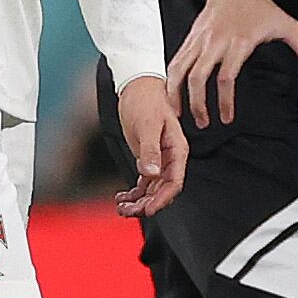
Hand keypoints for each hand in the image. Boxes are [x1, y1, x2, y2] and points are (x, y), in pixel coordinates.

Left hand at [113, 76, 188, 217]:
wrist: (137, 86)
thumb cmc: (145, 100)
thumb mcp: (147, 124)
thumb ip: (150, 149)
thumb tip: (151, 173)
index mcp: (177, 150)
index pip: (174, 182)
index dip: (162, 199)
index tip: (148, 210)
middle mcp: (170, 158)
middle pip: (163, 190)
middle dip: (147, 204)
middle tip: (128, 211)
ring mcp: (159, 159)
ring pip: (152, 189)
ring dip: (138, 202)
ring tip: (121, 208)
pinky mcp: (147, 158)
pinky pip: (143, 182)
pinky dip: (133, 193)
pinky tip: (121, 197)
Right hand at [168, 0, 297, 126]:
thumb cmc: (257, 5)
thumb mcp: (282, 22)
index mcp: (237, 41)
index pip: (226, 77)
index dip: (225, 101)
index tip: (227, 117)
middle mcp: (214, 42)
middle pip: (198, 77)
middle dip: (197, 104)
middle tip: (202, 122)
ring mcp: (199, 40)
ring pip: (180, 70)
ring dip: (176, 94)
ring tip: (179, 114)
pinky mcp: (189, 39)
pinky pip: (175, 62)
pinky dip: (170, 80)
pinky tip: (171, 94)